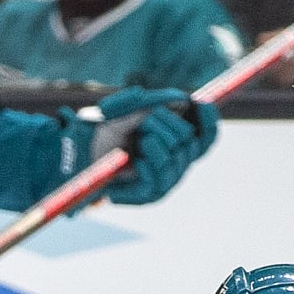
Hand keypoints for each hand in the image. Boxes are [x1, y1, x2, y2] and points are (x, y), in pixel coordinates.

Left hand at [57, 88, 217, 206]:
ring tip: (141, 140)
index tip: (200, 103)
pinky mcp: (150, 195)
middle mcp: (177, 162)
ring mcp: (165, 180)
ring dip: (155, 144)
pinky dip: (148, 167)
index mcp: (178, 142)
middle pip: (189, 142)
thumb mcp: (125, 110)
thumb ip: (148, 101)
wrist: (85, 157)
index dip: (209, 122)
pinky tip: (137, 162)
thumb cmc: (108, 133)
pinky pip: (158, 180)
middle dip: (167, 124)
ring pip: (174, 160)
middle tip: (147, 121)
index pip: (206, 137)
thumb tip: (176, 98)